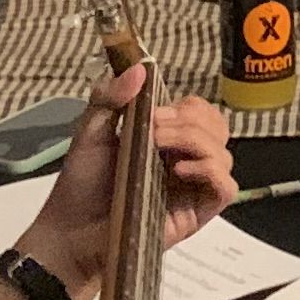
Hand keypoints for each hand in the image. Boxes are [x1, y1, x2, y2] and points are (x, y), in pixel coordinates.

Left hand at [22, 63, 239, 299]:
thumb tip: (141, 68)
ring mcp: (194, 187)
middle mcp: (185, 160)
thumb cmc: (81, 185)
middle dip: (188, 121)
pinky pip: (227, 186)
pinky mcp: (198, 212)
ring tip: (159, 150)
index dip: (183, 107)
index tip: (153, 114)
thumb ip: (111, 97)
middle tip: (154, 131)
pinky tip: (180, 171)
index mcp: (166, 139)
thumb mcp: (91, 132)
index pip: (199, 112)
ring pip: (224, 153)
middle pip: (217, 127)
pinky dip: (210, 170)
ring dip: (195, 141)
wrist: (72, 232)